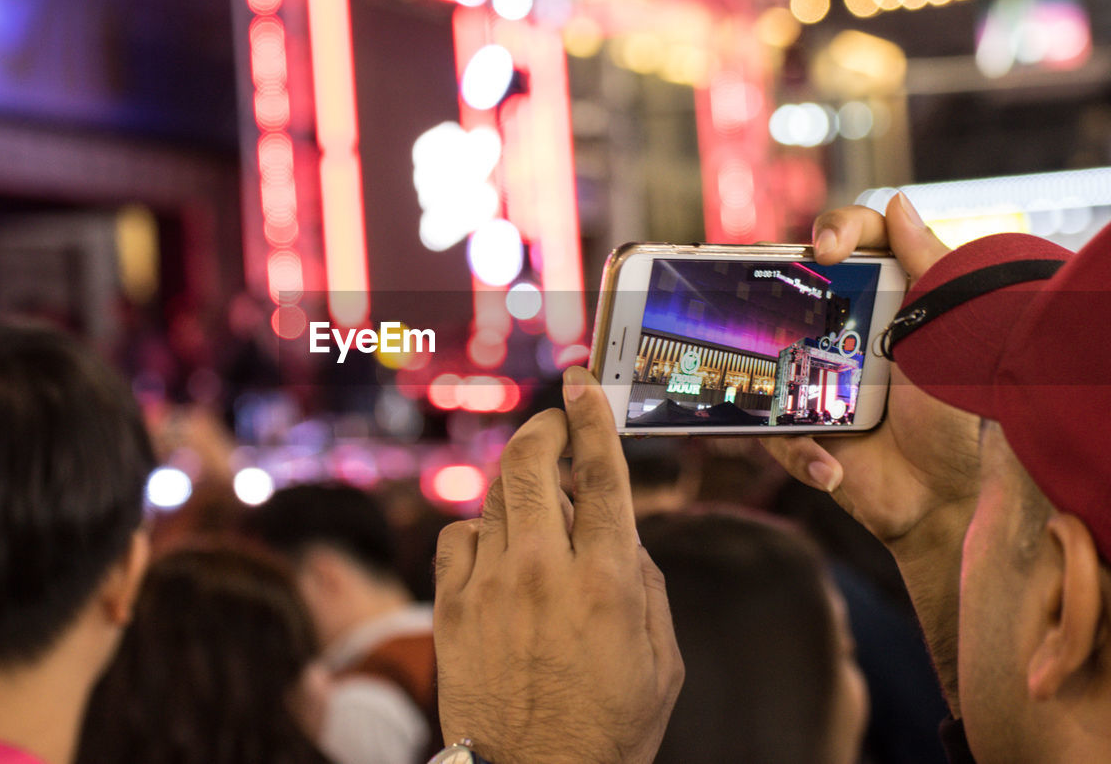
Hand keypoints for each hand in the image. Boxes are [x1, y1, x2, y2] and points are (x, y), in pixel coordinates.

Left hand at [433, 367, 683, 763]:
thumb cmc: (610, 726)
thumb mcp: (661, 660)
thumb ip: (645, 582)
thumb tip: (621, 532)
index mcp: (607, 581)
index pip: (602, 475)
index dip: (594, 420)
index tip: (585, 386)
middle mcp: (544, 571)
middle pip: (533, 463)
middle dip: (545, 427)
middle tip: (557, 422)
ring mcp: (490, 586)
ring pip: (496, 495)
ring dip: (521, 486)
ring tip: (541, 508)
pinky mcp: (451, 608)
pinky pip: (456, 536)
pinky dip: (479, 530)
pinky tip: (497, 551)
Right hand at [762, 194, 978, 546]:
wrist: (947, 501)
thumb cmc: (960, 416)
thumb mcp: (953, 336)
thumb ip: (932, 268)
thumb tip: (900, 203)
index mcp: (884, 299)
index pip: (854, 241)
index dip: (836, 229)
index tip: (826, 251)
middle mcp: (844, 330)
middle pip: (791, 288)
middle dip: (771, 297)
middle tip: (771, 310)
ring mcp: (815, 378)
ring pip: (764, 361)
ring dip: (781, 391)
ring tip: (815, 421)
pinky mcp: (798, 427)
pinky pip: (773, 432)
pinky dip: (801, 453)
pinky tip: (833, 467)